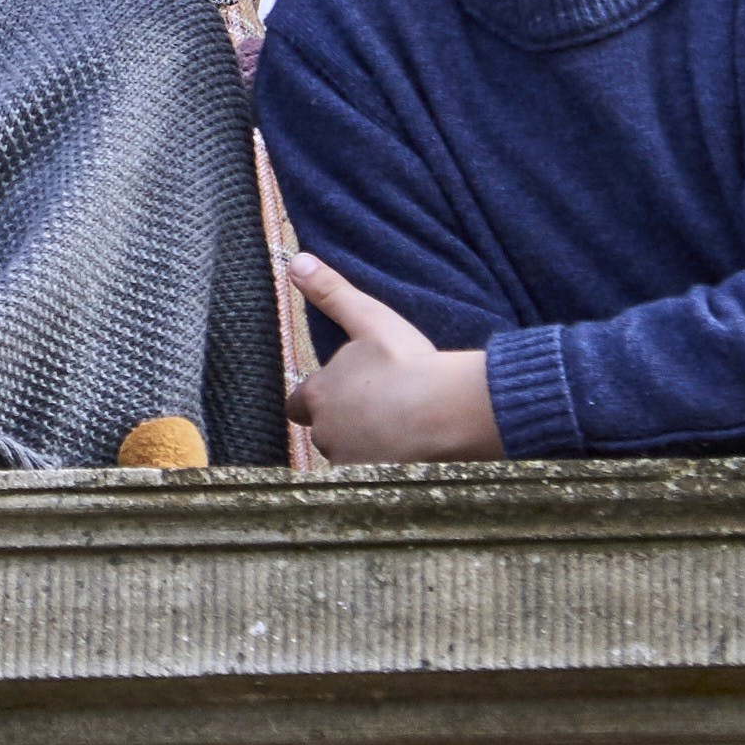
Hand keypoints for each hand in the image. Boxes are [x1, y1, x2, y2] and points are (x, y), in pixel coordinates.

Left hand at [284, 254, 499, 460]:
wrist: (447, 411)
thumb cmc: (408, 364)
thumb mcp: (369, 319)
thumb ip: (330, 292)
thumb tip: (296, 261)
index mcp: (318, 394)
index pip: (299, 402)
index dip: (318, 397)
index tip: (344, 392)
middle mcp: (324, 433)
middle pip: (325, 430)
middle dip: (344, 422)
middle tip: (380, 409)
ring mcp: (348, 461)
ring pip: (348, 455)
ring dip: (365, 445)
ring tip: (398, 430)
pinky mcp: (373, 483)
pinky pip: (370, 478)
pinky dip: (385, 467)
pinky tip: (408, 453)